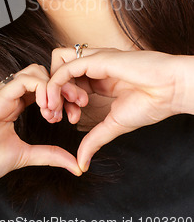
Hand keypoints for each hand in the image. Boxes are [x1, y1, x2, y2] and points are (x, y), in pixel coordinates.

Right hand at [0, 63, 81, 191]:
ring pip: (35, 71)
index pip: (42, 86)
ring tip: (55, 111)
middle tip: (73, 107)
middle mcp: (6, 92)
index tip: (72, 114)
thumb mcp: (25, 155)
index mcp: (12, 102)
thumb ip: (49, 155)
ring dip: (52, 88)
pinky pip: (24, 80)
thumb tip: (75, 164)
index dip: (61, 96)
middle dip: (62, 87)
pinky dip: (41, 89)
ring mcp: (0, 91)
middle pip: (42, 73)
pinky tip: (46, 108)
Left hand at [46, 47, 184, 171]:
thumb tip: (82, 162)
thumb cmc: (151, 103)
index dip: (61, 100)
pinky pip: (66, 67)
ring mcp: (94, 60)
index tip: (64, 121)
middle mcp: (94, 65)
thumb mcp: (114, 125)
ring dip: (51, 86)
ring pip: (58, 64)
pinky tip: (58, 102)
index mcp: (99, 77)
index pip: (69, 82)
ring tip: (55, 108)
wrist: (171, 90)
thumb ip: (95, 139)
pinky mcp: (97, 59)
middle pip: (59, 70)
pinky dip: (55, 84)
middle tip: (54, 116)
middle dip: (51, 93)